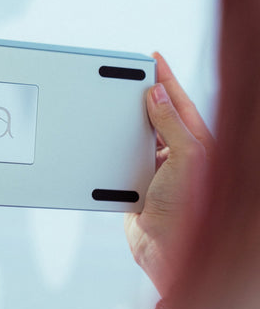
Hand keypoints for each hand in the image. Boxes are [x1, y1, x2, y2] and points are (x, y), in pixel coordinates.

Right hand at [124, 53, 214, 295]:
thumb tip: (157, 95)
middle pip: (159, 115)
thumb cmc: (190, 208)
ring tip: (119, 100)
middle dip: (147, 94)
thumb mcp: (187, 157)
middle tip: (132, 74)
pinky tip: (110, 135)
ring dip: (129, 118)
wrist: (167, 250)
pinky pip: (124, 154)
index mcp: (198, 144)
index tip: (153, 59)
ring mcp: (157, 167)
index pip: (180, 102)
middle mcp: (178, 153)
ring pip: (140, 133)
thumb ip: (171, 124)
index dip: (167, 79)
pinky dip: (115, 143)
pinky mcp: (137, 181)